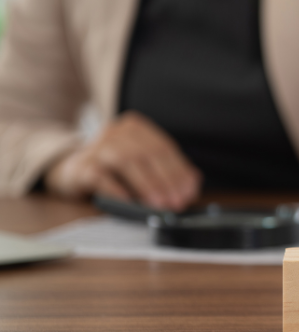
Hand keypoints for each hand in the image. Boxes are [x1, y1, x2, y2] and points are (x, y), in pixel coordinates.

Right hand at [45, 111, 200, 210]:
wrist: (73, 170)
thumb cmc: (115, 169)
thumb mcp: (143, 166)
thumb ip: (167, 172)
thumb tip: (192, 186)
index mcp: (136, 128)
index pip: (164, 148)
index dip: (179, 171)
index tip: (189, 192)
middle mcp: (116, 131)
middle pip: (146, 153)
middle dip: (165, 180)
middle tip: (176, 202)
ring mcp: (96, 146)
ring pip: (125, 160)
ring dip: (146, 184)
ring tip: (158, 204)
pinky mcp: (81, 166)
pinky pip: (100, 176)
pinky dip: (117, 189)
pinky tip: (130, 202)